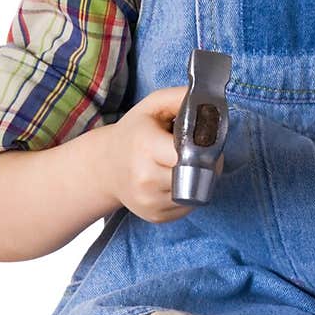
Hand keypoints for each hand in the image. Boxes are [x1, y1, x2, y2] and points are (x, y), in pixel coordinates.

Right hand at [101, 86, 223, 223]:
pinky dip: (190, 194)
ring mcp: (149, 201)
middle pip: (196, 174)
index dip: (205, 147)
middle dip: (207, 164)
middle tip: (203, 152)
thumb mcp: (153, 106)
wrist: (105, 166)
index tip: (207, 141)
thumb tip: (209, 103)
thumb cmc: (134, 133)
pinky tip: (179, 180)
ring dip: (201, 180)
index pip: (188, 154)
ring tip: (188, 165)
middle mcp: (145, 177)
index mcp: (145, 146)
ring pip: (196, 193)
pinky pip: (187, 206)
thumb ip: (181, 98)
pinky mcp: (155, 216)